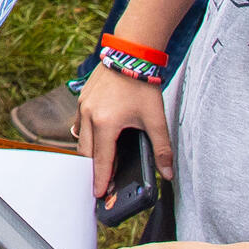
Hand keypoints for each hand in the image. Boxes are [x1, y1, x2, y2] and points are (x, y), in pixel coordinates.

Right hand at [74, 64, 174, 194]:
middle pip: (87, 152)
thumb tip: (168, 174)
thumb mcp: (155, 119)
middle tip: (101, 182)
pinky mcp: (83, 98)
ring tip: (102, 162)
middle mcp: (89, 115)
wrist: (131, 53)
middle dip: (93, 169)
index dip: (101, 180)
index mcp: (106, 123)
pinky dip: (88, 135)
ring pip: (82, 138)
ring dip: (90, 151)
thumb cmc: (142, 84)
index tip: (98, 195)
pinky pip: (80, 123)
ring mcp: (83, 105)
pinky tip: (99, 137)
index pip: (102, 161)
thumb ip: (162, 149)